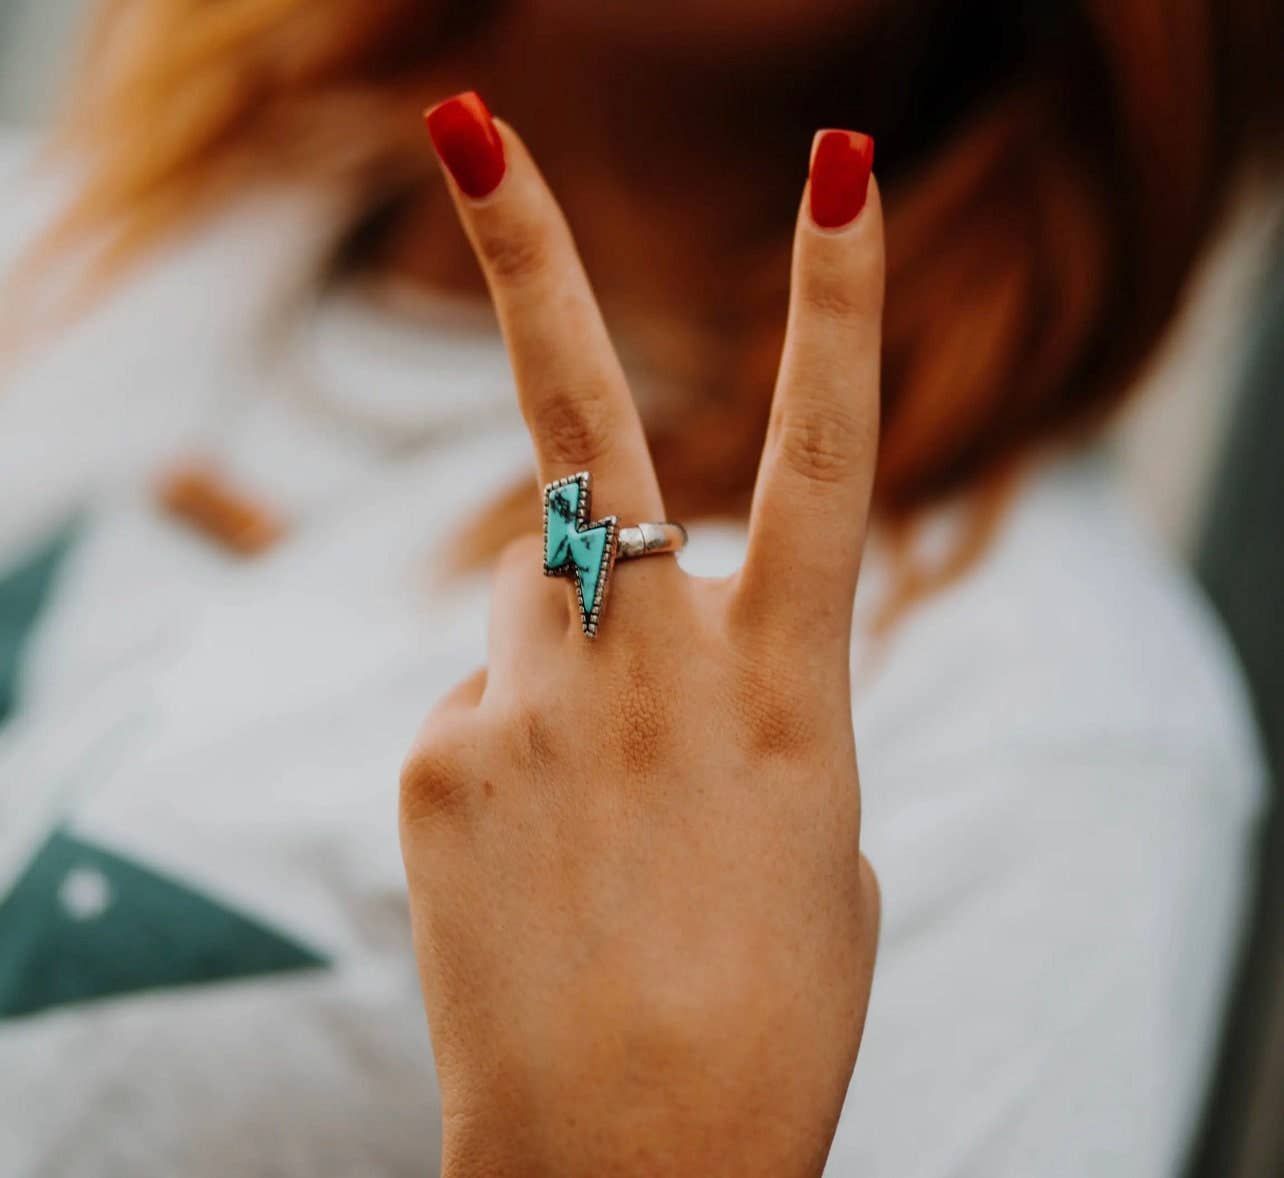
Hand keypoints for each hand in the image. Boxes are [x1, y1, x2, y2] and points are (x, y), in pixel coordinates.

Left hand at [401, 93, 882, 1177]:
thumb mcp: (813, 837)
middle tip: (471, 122)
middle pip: (585, 438)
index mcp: (790, 684)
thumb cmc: (766, 1010)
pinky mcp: (433, 759)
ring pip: (526, 605)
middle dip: (530, 265)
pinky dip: (502, 757)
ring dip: (555, 662)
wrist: (634, 1167)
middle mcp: (655, 666)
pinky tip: (529, 866)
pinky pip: (471, 706)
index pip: (824, 453)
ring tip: (587, 814)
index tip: (839, 169)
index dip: (835, 304)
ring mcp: (528, 706)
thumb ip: (737, 709)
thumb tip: (635, 644)